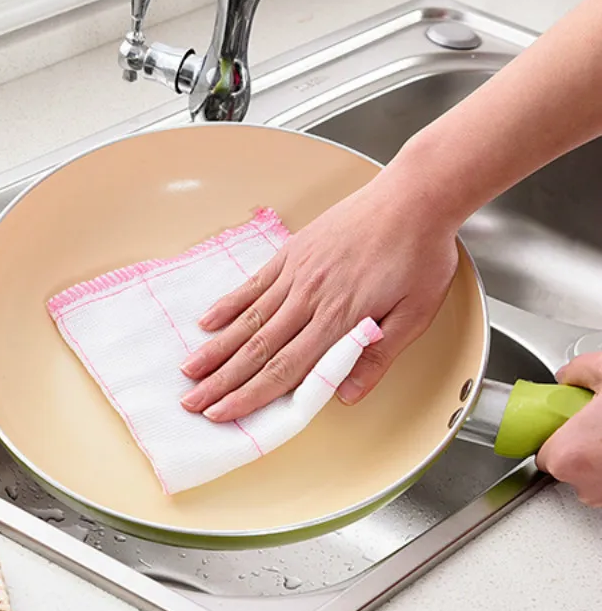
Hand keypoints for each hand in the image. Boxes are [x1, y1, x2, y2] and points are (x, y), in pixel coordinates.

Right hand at [179, 172, 459, 421]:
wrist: (414, 197)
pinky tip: (207, 322)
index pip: (286, 368)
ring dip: (215, 349)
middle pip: (257, 349)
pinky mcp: (291, 253)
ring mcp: (296, 274)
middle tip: (191, 402)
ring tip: (189, 370)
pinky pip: (252, 284)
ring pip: (248, 320)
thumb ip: (378, 355)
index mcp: (340, 318)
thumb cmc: (420, 254)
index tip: (223, 413)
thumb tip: (348, 395)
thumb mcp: (415, 314)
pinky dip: (227, 305)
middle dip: (221, 381)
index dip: (251, 395)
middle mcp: (309, 298)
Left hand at [537, 354, 601, 506]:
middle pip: (570, 467)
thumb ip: (577, 372)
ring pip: (598, 477)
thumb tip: (569, 375)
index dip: (556, 436)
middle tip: (600, 424)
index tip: (565, 425)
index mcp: (569, 455)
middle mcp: (588, 485)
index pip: (543, 453)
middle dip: (582, 446)